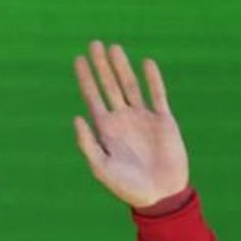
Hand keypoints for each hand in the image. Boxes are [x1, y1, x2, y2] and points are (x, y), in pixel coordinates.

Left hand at [73, 41, 188, 207]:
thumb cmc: (126, 186)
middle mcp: (122, 120)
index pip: (92, 97)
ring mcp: (143, 118)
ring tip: (113, 47)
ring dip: (122, 67)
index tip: (78, 60)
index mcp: (105, 130)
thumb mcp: (101, 166)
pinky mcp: (163, 121)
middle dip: (101, 66)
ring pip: (130, 86)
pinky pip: (157, 95)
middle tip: (94, 44)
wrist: (158, 196)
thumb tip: (77, 117)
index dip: (85, 79)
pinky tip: (146, 63)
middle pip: (109, 86)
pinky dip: (152, 80)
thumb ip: (88, 143)